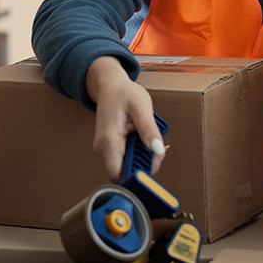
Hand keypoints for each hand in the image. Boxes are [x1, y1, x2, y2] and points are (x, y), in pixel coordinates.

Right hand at [85, 56, 166, 180]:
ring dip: (142, 156)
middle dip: (144, 163)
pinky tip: (141, 137)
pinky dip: (138, 151)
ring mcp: (106, 149)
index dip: (136, 175)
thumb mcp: (141, 107)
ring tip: (147, 137)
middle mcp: (104, 148)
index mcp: (109, 140)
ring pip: (127, 165)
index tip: (151, 164)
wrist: (110, 86)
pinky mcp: (110, 148)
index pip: (118, 174)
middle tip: (155, 145)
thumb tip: (158, 150)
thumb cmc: (123, 93)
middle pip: (126, 171)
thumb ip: (149, 129)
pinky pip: (126, 157)